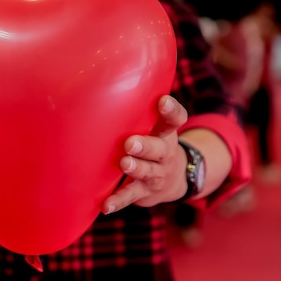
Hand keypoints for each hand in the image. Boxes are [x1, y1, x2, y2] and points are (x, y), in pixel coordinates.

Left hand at [102, 95, 187, 213]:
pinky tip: (105, 206)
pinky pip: (130, 197)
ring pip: (146, 172)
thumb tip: (106, 74)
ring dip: (135, 168)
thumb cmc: (154, 142)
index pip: (175, 119)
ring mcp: (155, 174)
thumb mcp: (155, 125)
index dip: (170, 110)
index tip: (162, 101)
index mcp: (166, 133)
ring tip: (124, 163)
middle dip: (146, 146)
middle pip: (159, 149)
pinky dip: (117, 202)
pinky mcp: (143, 192)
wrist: (173, 179)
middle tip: (131, 142)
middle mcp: (164, 154)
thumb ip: (140, 107)